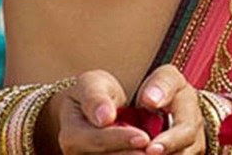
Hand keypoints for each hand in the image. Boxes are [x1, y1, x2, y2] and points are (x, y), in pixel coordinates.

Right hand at [46, 66, 203, 153]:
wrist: (94, 109)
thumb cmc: (95, 92)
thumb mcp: (93, 84)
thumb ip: (97, 97)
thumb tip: (105, 116)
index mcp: (71, 134)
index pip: (97, 140)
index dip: (120, 139)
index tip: (144, 137)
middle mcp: (78, 154)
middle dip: (133, 154)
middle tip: (158, 149)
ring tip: (160, 150)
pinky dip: (142, 153)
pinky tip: (158, 151)